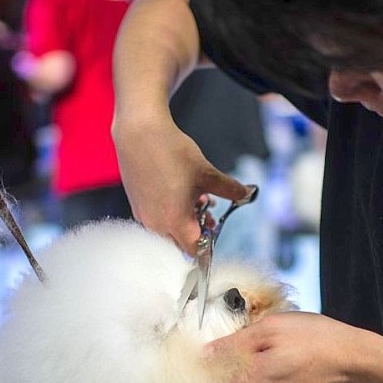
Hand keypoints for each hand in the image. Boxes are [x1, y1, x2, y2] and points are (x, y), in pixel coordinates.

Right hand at [112, 116, 252, 253]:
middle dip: (197, 233)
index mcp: (175, 222)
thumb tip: (246, 193)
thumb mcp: (207, 173)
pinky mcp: (136, 204)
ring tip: (197, 201)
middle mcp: (156, 224)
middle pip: (180, 243)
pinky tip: (180, 194)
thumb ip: (229, 188)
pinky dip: (169, 213)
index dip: (209, 244)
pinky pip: (155, 218)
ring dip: (184, 222)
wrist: (140, 132)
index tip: (215, 231)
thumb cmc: (171, 153)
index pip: (195, 250)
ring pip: (167, 230)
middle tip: (208, 216)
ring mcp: (143, 215)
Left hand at [204, 312, 357, 382]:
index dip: (196, 366)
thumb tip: (203, 354)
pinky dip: (248, 371)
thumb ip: (234, 343)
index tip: (192, 348)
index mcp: (251, 381)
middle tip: (220, 337)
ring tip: (246, 342)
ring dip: (232, 366)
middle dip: (214, 364)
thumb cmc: (313, 337)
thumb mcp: (270, 328)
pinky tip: (261, 352)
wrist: (350, 358)